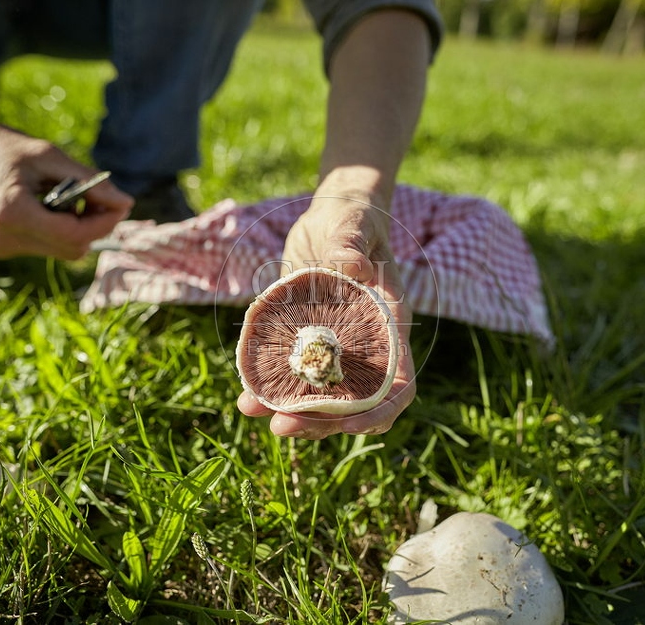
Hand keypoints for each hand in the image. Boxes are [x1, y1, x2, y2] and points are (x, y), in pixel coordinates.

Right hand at [0, 122, 132, 259]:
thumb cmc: (4, 147)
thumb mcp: (49, 155)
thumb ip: (89, 182)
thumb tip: (126, 203)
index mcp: (12, 213)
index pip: (74, 235)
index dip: (104, 223)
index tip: (120, 204)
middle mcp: (4, 237)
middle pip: (72, 248)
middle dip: (94, 226)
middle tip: (102, 198)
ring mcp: (0, 247)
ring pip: (62, 251)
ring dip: (78, 228)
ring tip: (73, 198)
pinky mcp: (0, 248)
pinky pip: (46, 247)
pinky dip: (59, 230)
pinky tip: (51, 205)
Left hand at [237, 190, 415, 437]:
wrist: (330, 217)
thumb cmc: (353, 218)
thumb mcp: (352, 225)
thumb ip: (350, 245)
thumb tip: (352, 266)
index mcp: (389, 327)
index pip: (398, 385)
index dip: (379, 411)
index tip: (348, 426)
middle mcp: (366, 347)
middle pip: (353, 404)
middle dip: (320, 423)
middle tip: (281, 427)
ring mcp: (336, 349)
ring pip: (320, 399)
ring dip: (291, 414)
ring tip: (253, 411)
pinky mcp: (308, 344)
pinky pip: (293, 378)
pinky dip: (271, 391)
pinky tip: (246, 396)